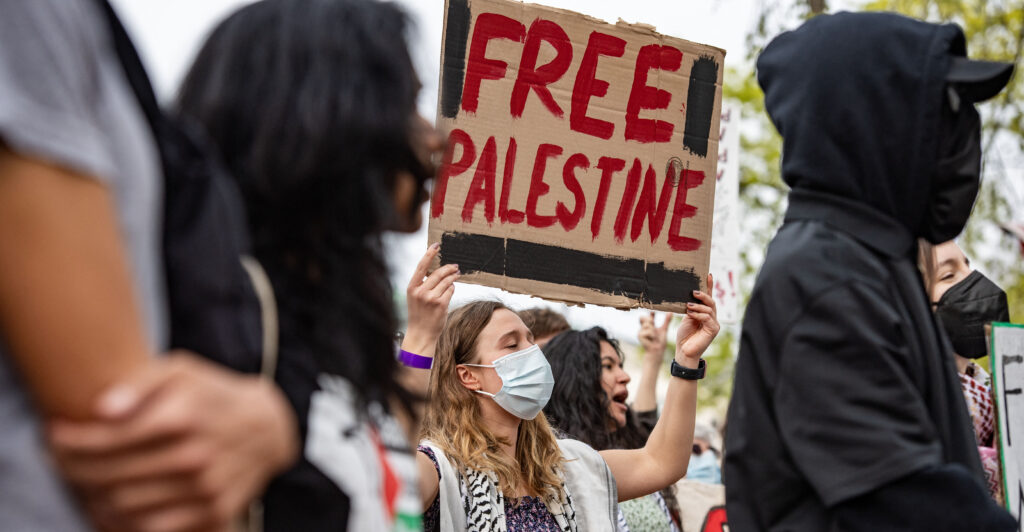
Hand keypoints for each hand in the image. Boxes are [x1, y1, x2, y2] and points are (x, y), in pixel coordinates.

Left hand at [49, 352, 297, 531]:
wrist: (269, 427)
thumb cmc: (213, 393)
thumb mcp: (182, 369)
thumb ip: (140, 383)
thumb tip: (102, 410)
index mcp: (182, 416)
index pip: (105, 438)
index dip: (69, 441)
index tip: (53, 435)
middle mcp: (194, 455)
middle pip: (107, 474)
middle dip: (72, 468)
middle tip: (59, 459)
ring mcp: (205, 487)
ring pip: (123, 504)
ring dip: (93, 494)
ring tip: (84, 478)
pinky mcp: (214, 511)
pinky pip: (151, 526)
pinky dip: (123, 518)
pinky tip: (113, 500)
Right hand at [404, 243, 458, 354]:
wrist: (420, 334)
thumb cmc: (418, 314)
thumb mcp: (415, 297)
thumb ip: (422, 284)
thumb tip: (437, 270)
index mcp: (412, 287)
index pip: (421, 266)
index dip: (429, 254)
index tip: (436, 245)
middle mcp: (420, 291)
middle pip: (438, 273)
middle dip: (449, 268)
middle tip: (455, 266)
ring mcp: (431, 298)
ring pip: (447, 281)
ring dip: (453, 277)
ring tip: (457, 275)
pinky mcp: (441, 304)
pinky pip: (451, 290)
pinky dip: (452, 288)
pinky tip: (451, 289)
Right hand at [638, 312, 670, 358]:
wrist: (657, 350)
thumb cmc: (659, 341)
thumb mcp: (664, 329)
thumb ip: (666, 321)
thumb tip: (670, 312)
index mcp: (649, 325)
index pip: (648, 315)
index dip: (649, 311)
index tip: (652, 309)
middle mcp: (643, 327)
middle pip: (642, 317)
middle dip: (648, 319)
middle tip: (653, 323)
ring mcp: (640, 331)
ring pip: (647, 324)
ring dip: (653, 330)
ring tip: (654, 336)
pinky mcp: (640, 335)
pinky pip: (648, 331)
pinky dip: (652, 335)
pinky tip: (652, 339)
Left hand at [676, 274, 719, 362]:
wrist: (684, 351)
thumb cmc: (684, 335)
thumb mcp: (686, 318)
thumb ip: (691, 308)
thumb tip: (691, 297)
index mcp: (705, 313)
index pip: (708, 298)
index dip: (709, 286)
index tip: (708, 275)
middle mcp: (712, 317)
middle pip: (711, 302)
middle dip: (703, 295)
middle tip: (693, 292)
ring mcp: (714, 324)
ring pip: (709, 309)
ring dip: (698, 306)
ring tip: (688, 306)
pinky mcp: (713, 330)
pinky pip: (708, 318)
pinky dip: (699, 314)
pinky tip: (691, 313)